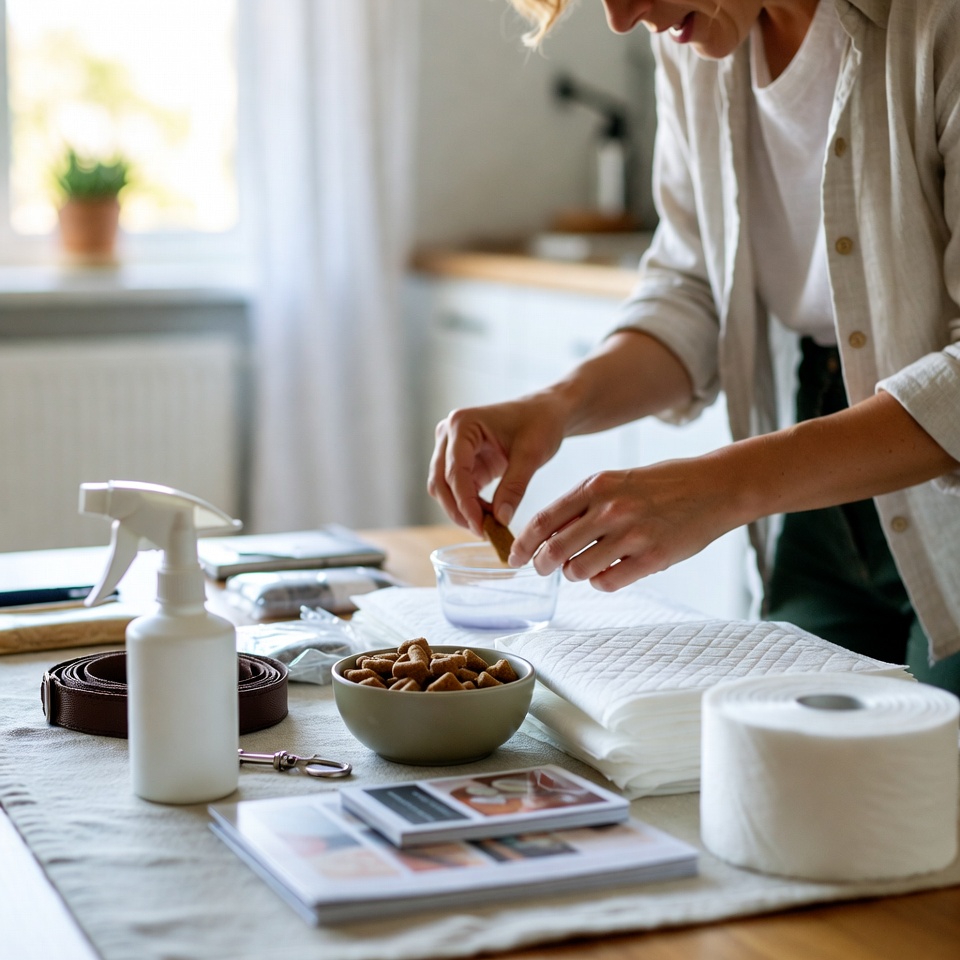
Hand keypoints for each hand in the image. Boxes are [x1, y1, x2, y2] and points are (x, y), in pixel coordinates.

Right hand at [427, 395, 565, 536]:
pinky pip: (456, 489)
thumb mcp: (532, 454)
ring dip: (460, 509)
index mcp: (462, 424)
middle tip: (483, 532)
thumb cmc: (540, 423)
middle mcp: (448, 434)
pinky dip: (468, 505)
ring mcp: (450, 447)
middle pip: (440, 482)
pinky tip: (488, 515)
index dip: (465, 503)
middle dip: (459, 510)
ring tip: (488, 525)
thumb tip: (501, 520)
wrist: (545, 413)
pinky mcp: (459, 461)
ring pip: (442, 488)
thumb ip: (514, 487)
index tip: (481, 527)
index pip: (455, 471)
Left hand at [510, 455, 738, 589]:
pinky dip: (602, 582)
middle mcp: (609, 509)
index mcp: (595, 486)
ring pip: (578, 570)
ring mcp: (632, 534)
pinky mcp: (653, 558)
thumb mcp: (616, 481)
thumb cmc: (662, 485)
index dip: (523, 543)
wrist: (715, 486)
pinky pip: (608, 583)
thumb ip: (583, 505)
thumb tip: (548, 537)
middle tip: (543, 569)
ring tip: (587, 566)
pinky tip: (612, 572)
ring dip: (576, 574)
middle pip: (554, 549)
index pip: (543, 520)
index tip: (515, 558)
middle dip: (542, 565)